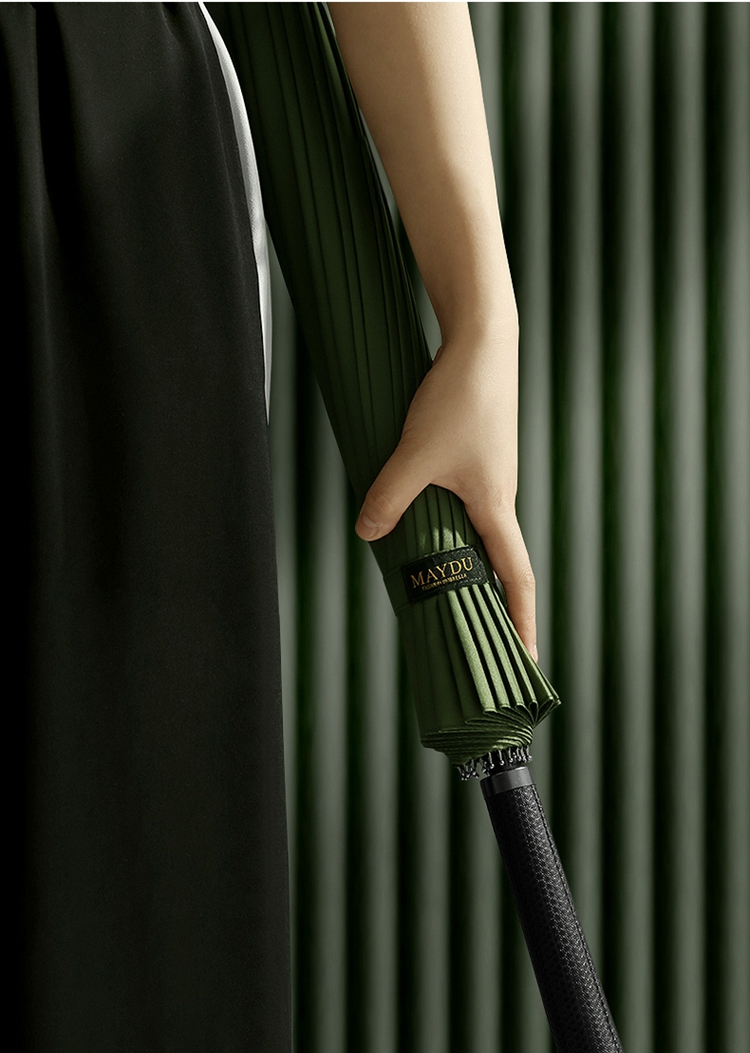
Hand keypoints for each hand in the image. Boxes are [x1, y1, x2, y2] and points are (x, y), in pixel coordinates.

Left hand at [355, 328, 537, 661]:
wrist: (482, 343)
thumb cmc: (459, 398)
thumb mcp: (414, 454)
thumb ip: (388, 497)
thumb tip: (366, 533)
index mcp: (495, 506)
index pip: (516, 578)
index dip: (522, 621)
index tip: (526, 658)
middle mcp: (499, 497)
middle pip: (501, 563)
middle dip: (496, 606)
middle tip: (487, 642)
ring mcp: (490, 478)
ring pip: (481, 534)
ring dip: (471, 568)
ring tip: (450, 597)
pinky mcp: (477, 458)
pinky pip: (468, 508)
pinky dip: (455, 532)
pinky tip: (429, 531)